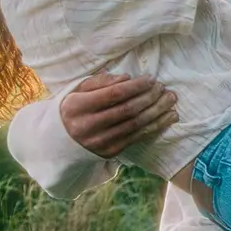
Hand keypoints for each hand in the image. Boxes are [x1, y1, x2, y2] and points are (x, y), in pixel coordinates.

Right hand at [58, 73, 175, 157]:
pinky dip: (156, 126)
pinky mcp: (110, 152)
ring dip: (157, 111)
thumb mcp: (78, 90)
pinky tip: (169, 117)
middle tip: (163, 88)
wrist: (59, 140)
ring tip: (170, 100)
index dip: (136, 86)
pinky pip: (137, 137)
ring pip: (135, 125)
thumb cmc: (73, 108)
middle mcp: (87, 126)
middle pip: (127, 110)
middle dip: (149, 98)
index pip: (113, 94)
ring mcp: (99, 141)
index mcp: (77, 106)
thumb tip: (128, 79)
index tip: (151, 79)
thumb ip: (101, 82)